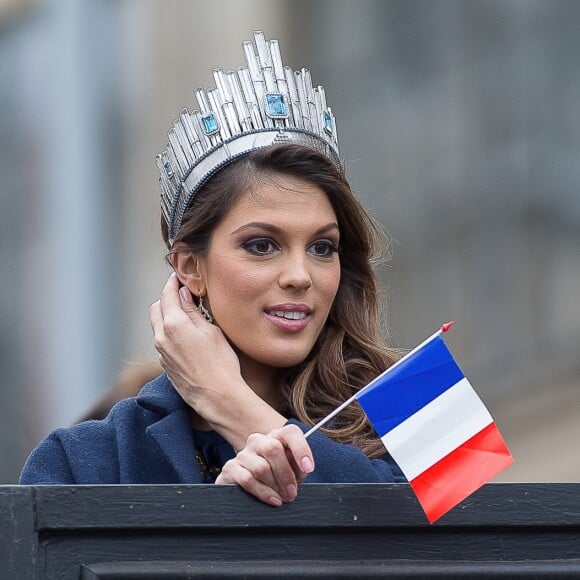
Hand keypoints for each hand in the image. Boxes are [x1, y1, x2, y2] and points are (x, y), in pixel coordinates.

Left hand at [149, 273, 243, 416]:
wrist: (217, 396)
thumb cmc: (220, 363)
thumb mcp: (211, 330)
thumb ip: (193, 311)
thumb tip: (184, 296)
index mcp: (173, 324)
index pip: (167, 295)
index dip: (172, 283)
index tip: (178, 277)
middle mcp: (162, 337)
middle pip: (156, 308)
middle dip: (166, 298)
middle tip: (182, 294)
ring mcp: (162, 353)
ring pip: (158, 325)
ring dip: (167, 315)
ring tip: (186, 314)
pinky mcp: (165, 365)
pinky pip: (163, 341)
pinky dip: (169, 332)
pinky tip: (186, 335)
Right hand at [215, 424, 314, 505]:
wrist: (251, 488)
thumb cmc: (277, 477)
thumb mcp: (292, 471)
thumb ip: (298, 466)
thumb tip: (302, 468)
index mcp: (276, 437)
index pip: (290, 433)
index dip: (301, 449)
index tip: (308, 468)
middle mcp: (258, 441)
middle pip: (273, 449)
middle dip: (286, 474)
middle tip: (292, 492)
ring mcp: (243, 453)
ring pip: (261, 467)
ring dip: (275, 486)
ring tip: (282, 497)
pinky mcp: (230, 468)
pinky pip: (248, 480)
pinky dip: (263, 492)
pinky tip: (272, 499)